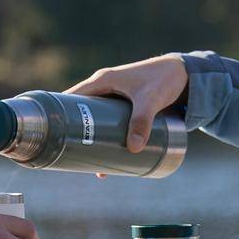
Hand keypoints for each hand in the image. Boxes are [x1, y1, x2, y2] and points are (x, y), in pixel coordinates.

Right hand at [65, 54, 188, 153]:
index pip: (72, 97)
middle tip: (73, 158)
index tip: (53, 135)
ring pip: (96, 121)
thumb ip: (143, 121)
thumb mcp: (151, 100)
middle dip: (77, 134)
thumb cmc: (164, 79)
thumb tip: (134, 148)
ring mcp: (115, 97)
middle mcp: (105, 87)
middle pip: (82, 113)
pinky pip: (109, 123)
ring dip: (92, 140)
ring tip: (91, 165)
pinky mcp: (126, 106)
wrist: (185, 73)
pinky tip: (108, 156)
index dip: (61, 115)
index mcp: (102, 80)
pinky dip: (106, 137)